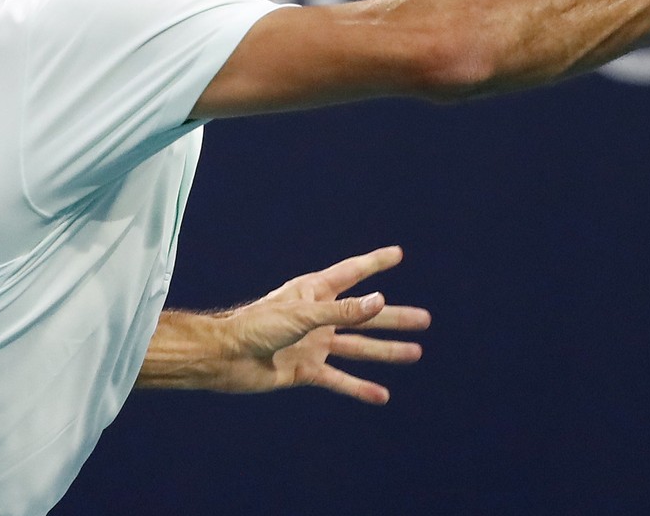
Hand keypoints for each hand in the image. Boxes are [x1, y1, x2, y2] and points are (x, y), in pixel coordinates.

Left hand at [194, 246, 429, 404]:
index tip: (397, 254)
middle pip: (364, 315)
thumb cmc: (257, 326)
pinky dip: (359, 388)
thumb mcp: (304, 315)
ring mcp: (314, 344)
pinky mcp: (306, 370)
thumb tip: (382, 302)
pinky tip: (381, 395)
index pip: (352, 273)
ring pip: (358, 347)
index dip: (375, 263)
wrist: (225, 359)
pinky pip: (339, 380)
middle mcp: (318, 316)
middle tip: (424, 320)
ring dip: (385, 351)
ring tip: (415, 353)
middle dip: (394, 318)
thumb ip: (344, 311)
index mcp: (314, 292)